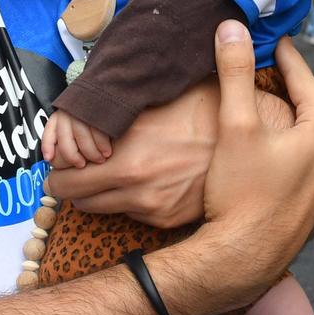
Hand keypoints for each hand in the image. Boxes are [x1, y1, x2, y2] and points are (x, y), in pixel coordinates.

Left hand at [43, 65, 294, 225]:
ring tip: (107, 172)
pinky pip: (129, 214)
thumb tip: (97, 95)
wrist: (253, 147)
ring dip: (95, 193)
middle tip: (77, 166)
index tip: (65, 154)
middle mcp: (132, 184)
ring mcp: (149, 206)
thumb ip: (126, 104)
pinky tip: (142, 181)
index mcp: (125, 152)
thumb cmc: (209, 111)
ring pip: (97, 208)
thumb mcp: (163, 97)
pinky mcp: (165, 219)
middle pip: (72, 197)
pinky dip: (126, 200)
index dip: (60, 163)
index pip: (63, 175)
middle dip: (69, 182)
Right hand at [191, 26, 313, 300]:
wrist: (243, 260)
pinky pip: (313, 165)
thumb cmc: (240, 193)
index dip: (285, 57)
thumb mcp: (235, 125)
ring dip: (295, 120)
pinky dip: (296, 150)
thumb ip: (235, 72)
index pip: (306, 79)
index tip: (273, 40)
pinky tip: (274, 151)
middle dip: (292, 87)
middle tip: (270, 68)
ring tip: (271, 106)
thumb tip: (232, 28)